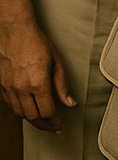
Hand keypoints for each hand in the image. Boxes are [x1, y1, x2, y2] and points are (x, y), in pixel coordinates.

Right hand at [0, 18, 74, 132]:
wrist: (15, 32)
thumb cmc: (36, 42)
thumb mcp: (56, 61)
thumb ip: (62, 84)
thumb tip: (69, 102)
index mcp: (38, 82)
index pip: (47, 111)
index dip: (54, 122)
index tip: (59, 126)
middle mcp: (21, 88)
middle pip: (33, 117)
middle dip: (44, 125)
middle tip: (53, 127)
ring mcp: (9, 88)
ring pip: (20, 114)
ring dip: (32, 121)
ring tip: (43, 122)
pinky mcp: (2, 87)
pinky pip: (11, 106)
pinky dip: (21, 112)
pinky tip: (29, 111)